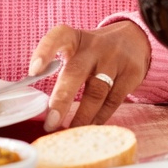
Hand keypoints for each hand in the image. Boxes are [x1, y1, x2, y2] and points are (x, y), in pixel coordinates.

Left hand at [29, 21, 150, 130]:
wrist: (134, 38)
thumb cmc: (94, 52)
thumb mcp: (77, 48)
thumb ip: (59, 66)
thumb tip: (41, 105)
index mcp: (75, 38)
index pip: (58, 36)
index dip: (45, 51)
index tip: (33, 71)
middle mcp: (95, 47)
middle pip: (76, 72)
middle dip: (62, 99)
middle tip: (51, 122)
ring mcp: (115, 59)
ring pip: (96, 92)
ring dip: (82, 116)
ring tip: (70, 131)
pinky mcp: (132, 73)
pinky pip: (113, 100)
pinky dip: (100, 117)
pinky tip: (90, 126)